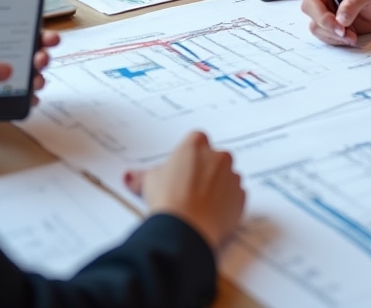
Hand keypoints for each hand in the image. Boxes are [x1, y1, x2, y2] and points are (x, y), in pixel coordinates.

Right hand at [125, 131, 244, 250]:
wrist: (185, 229)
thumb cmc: (168, 200)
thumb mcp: (149, 183)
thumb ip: (142, 176)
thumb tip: (129, 177)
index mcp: (196, 145)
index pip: (197, 141)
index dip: (190, 157)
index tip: (183, 170)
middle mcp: (218, 156)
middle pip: (215, 158)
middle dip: (206, 171)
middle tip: (190, 189)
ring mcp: (232, 177)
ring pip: (228, 178)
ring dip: (219, 187)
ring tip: (200, 205)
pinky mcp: (241, 198)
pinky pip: (236, 197)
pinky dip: (228, 204)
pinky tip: (212, 214)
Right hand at [301, 0, 370, 46]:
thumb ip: (354, 2)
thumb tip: (340, 18)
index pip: (311, 1)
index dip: (320, 15)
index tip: (338, 25)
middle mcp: (323, 1)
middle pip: (313, 18)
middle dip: (329, 29)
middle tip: (346, 33)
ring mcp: (327, 15)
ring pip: (319, 31)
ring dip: (335, 37)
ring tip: (353, 35)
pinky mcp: (332, 28)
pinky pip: (327, 39)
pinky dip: (339, 41)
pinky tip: (352, 37)